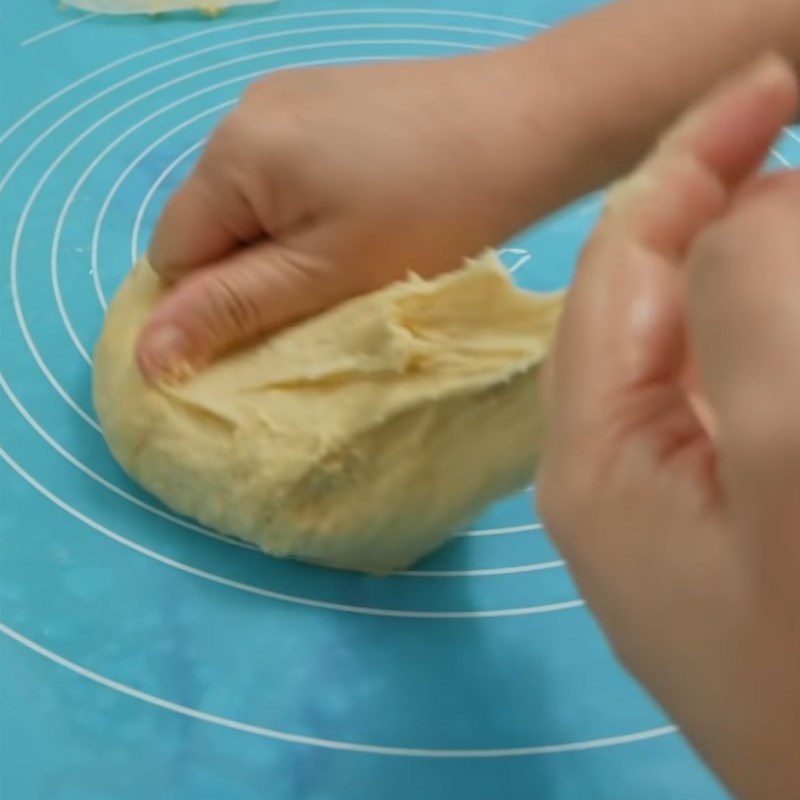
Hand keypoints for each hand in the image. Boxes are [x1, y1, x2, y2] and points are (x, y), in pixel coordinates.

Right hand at [136, 55, 542, 378]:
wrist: (531, 126)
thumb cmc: (432, 212)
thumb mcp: (324, 276)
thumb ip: (232, 310)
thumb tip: (146, 356)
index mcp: (232, 153)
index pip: (172, 254)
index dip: (212, 305)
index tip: (278, 325)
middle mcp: (245, 110)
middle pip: (209, 223)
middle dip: (252, 271)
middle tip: (324, 293)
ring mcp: (288, 96)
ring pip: (252, 200)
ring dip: (282, 242)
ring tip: (350, 254)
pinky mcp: (328, 96)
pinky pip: (288, 171)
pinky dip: (309, 207)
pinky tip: (363, 212)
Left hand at [537, 57, 799, 799]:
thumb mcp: (793, 460)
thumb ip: (758, 311)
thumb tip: (756, 209)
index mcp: (593, 453)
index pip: (618, 268)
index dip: (684, 165)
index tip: (767, 86)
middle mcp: (608, 471)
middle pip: (649, 298)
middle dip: (718, 205)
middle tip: (791, 126)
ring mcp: (665, 504)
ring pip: (696, 345)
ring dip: (749, 268)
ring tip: (795, 205)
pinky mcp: (719, 531)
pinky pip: (729, 401)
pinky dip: (762, 343)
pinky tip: (781, 313)